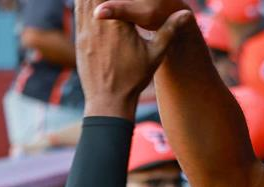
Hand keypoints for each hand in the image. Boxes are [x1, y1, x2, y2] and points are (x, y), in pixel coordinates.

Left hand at [77, 0, 191, 118]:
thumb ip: (169, 30)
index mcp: (120, 24)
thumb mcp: (156, 54)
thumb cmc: (133, 78)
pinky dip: (83, 2)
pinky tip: (90, 3)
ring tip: (103, 0)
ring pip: (82, 0)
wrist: (108, 99)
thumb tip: (186, 14)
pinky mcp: (79, 37)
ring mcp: (85, 29)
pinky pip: (77, 11)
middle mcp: (99, 23)